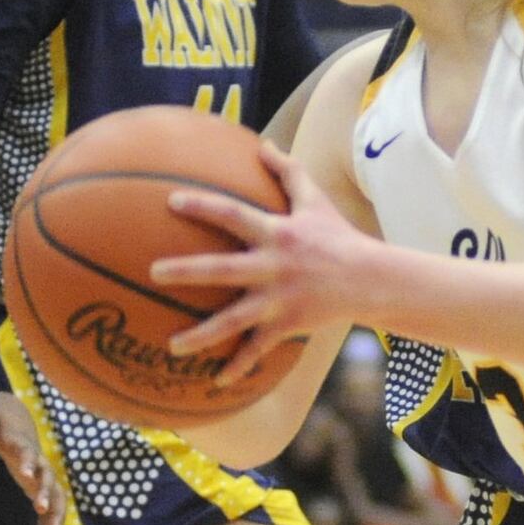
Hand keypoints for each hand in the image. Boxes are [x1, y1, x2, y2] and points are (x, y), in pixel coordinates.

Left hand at [0, 395, 66, 524]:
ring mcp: (42, 476)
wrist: (15, 420)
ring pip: (56, 496)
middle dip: (46, 493)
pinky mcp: (40, 487)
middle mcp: (39, 461)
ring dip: (56, 514)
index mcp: (24, 444)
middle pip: (49, 478)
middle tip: (41, 508)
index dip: (29, 463)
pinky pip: (48, 509)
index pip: (29, 453)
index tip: (27, 475)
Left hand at [150, 141, 369, 384]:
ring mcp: (278, 300)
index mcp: (275, 234)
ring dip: (202, 335)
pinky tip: (214, 381)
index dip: (203, 206)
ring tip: (172, 346)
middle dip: (187, 271)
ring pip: (233, 320)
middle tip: (154, 272)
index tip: (172, 201)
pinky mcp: (286, 326)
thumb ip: (287, 171)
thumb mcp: (314, 199)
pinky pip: (257, 349)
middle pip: (222, 269)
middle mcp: (272, 267)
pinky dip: (238, 366)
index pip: (232, 214)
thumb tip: (263, 143)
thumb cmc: (337, 236)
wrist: (369, 280)